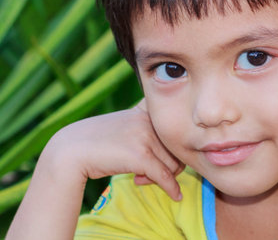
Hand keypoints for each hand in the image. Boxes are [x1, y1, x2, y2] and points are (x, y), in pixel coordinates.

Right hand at [43, 99, 184, 200]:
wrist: (70, 151)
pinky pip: (165, 176)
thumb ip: (146, 130)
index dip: (175, 147)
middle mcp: (148, 121)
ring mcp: (145, 137)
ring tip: (140, 178)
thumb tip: (173, 154)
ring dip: (161, 177)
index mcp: (146, 111)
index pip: (175, 130)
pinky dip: (172, 189)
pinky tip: (175, 196)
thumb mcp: (124, 125)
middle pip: (177, 150)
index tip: (166, 157)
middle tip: (148, 173)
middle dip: (168, 165)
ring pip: (173, 164)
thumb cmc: (97, 141)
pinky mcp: (140, 156)